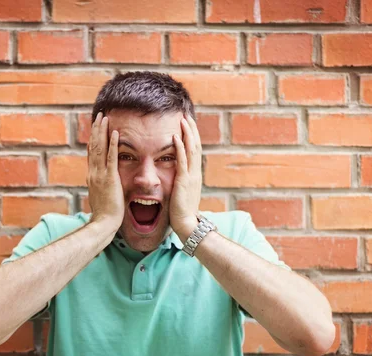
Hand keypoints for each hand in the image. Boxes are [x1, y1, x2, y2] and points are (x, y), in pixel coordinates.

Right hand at [87, 112, 124, 233]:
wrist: (103, 223)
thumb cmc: (105, 213)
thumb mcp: (101, 195)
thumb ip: (102, 186)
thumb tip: (103, 182)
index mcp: (92, 176)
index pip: (92, 153)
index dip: (94, 138)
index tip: (96, 127)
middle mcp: (93, 172)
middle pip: (93, 146)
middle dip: (96, 130)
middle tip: (99, 115)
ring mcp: (100, 175)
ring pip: (100, 148)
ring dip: (103, 132)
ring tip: (105, 118)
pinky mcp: (109, 179)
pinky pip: (111, 158)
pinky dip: (113, 144)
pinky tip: (115, 133)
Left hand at [170, 114, 202, 238]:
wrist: (187, 224)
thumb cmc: (182, 213)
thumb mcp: (183, 193)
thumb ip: (181, 183)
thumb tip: (178, 178)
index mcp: (194, 175)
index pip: (194, 150)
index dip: (192, 136)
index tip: (188, 124)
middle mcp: (195, 172)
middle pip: (196, 145)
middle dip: (192, 129)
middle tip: (187, 114)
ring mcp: (190, 176)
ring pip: (191, 149)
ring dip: (187, 133)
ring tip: (183, 119)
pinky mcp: (183, 181)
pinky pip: (182, 160)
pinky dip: (179, 147)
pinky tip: (175, 136)